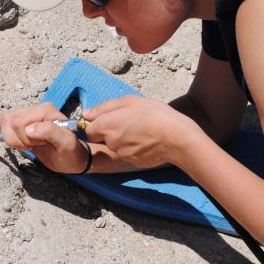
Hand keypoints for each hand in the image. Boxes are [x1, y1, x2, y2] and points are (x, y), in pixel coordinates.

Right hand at [0, 103, 90, 173]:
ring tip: (32, 144)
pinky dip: (11, 138)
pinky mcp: (21, 122)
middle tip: (37, 144)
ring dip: (14, 139)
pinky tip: (25, 143)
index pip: (19, 122)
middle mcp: (35, 109)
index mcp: (46, 110)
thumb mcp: (66, 143)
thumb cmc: (71, 151)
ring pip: (4, 122)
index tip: (43, 143)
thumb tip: (28, 129)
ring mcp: (27, 114)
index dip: (26, 137)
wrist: (71, 156)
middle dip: (19, 139)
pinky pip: (4, 125)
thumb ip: (50, 132)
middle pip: (8, 120)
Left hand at [83, 95, 201, 168]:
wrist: (177, 138)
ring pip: (117, 145)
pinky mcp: (133, 162)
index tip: (112, 118)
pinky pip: (129, 153)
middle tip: (131, 121)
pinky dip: (135, 147)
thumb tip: (86, 114)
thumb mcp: (130, 101)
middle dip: (113, 130)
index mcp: (106, 125)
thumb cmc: (154, 115)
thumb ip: (104, 107)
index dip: (98, 123)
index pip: (89, 129)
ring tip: (142, 130)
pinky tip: (147, 140)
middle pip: (104, 137)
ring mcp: (121, 154)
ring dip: (124, 139)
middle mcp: (110, 142)